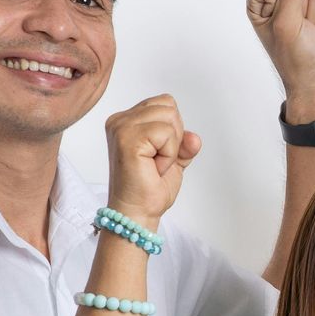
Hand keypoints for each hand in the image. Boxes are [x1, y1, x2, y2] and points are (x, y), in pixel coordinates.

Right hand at [104, 95, 200, 226]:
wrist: (138, 213)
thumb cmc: (149, 188)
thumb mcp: (174, 158)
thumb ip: (184, 142)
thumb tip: (194, 138)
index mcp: (126, 120)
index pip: (164, 103)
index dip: (173, 130)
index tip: (158, 154)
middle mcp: (120, 120)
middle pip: (168, 105)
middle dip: (174, 136)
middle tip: (157, 161)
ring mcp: (121, 127)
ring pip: (169, 116)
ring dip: (171, 146)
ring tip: (155, 164)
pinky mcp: (127, 138)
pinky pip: (166, 132)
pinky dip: (169, 153)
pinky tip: (154, 167)